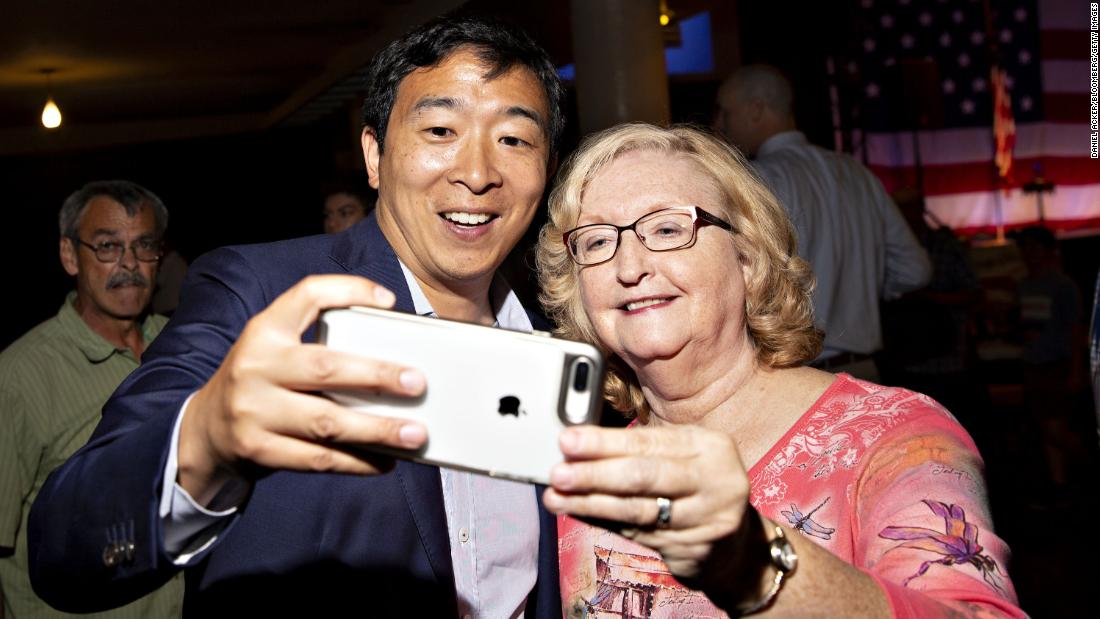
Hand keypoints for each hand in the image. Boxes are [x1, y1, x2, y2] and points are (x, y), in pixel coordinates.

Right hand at [179, 274, 428, 504]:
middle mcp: (255, 366)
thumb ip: (320, 337)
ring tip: (415, 434)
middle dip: (377, 376)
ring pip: (326, 423)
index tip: (389, 301)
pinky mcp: (260, 450)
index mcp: (264, 330)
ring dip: (377, 430)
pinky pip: (319, 460)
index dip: (349, 291)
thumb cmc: (261, 381)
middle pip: (325, 368)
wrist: (205, 431)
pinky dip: (358, 462)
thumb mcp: (276, 345)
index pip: (307, 295)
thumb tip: (393, 348)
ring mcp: (254, 411)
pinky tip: (386, 461)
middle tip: (417, 383)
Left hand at [543, 425, 754, 582]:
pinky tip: (578, 512)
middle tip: (559, 472)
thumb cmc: (697, 485)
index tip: (568, 439)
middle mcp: (716, 480)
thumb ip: (641, 449)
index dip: (604, 442)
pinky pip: (637, 532)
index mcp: (710, 445)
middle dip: (595, 474)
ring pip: (637, 510)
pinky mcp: (694, 549)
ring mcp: (707, 518)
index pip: (649, 442)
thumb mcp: (684, 456)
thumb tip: (580, 444)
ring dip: (591, 503)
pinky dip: (603, 521)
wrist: (737, 543)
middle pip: (644, 476)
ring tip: (556, 497)